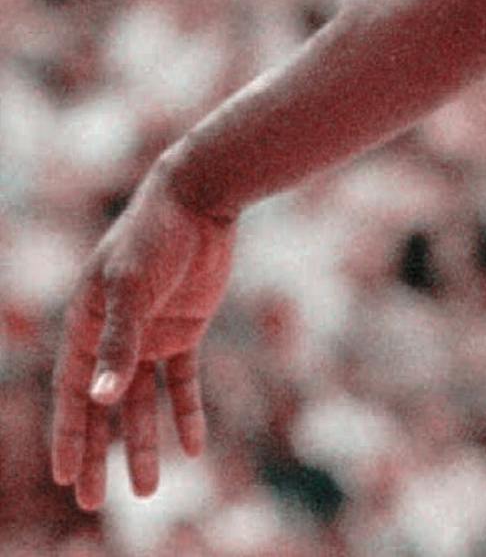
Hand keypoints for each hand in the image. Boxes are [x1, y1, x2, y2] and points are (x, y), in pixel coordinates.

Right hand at [51, 164, 236, 510]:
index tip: (66, 479)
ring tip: (147, 491)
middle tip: (93, 505)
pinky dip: (187, 413)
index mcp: (87, 324)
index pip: (73, 393)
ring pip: (144, 402)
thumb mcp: (132, 287)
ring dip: (144, 444)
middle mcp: (115, 335)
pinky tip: (193, 449)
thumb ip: (119, 342)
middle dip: (98, 454)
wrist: (201, 201)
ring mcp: (151, 334)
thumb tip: (99, 397)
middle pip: (102, 407)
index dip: (69, 436)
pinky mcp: (187, 328)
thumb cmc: (155, 236)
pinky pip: (183, 381)